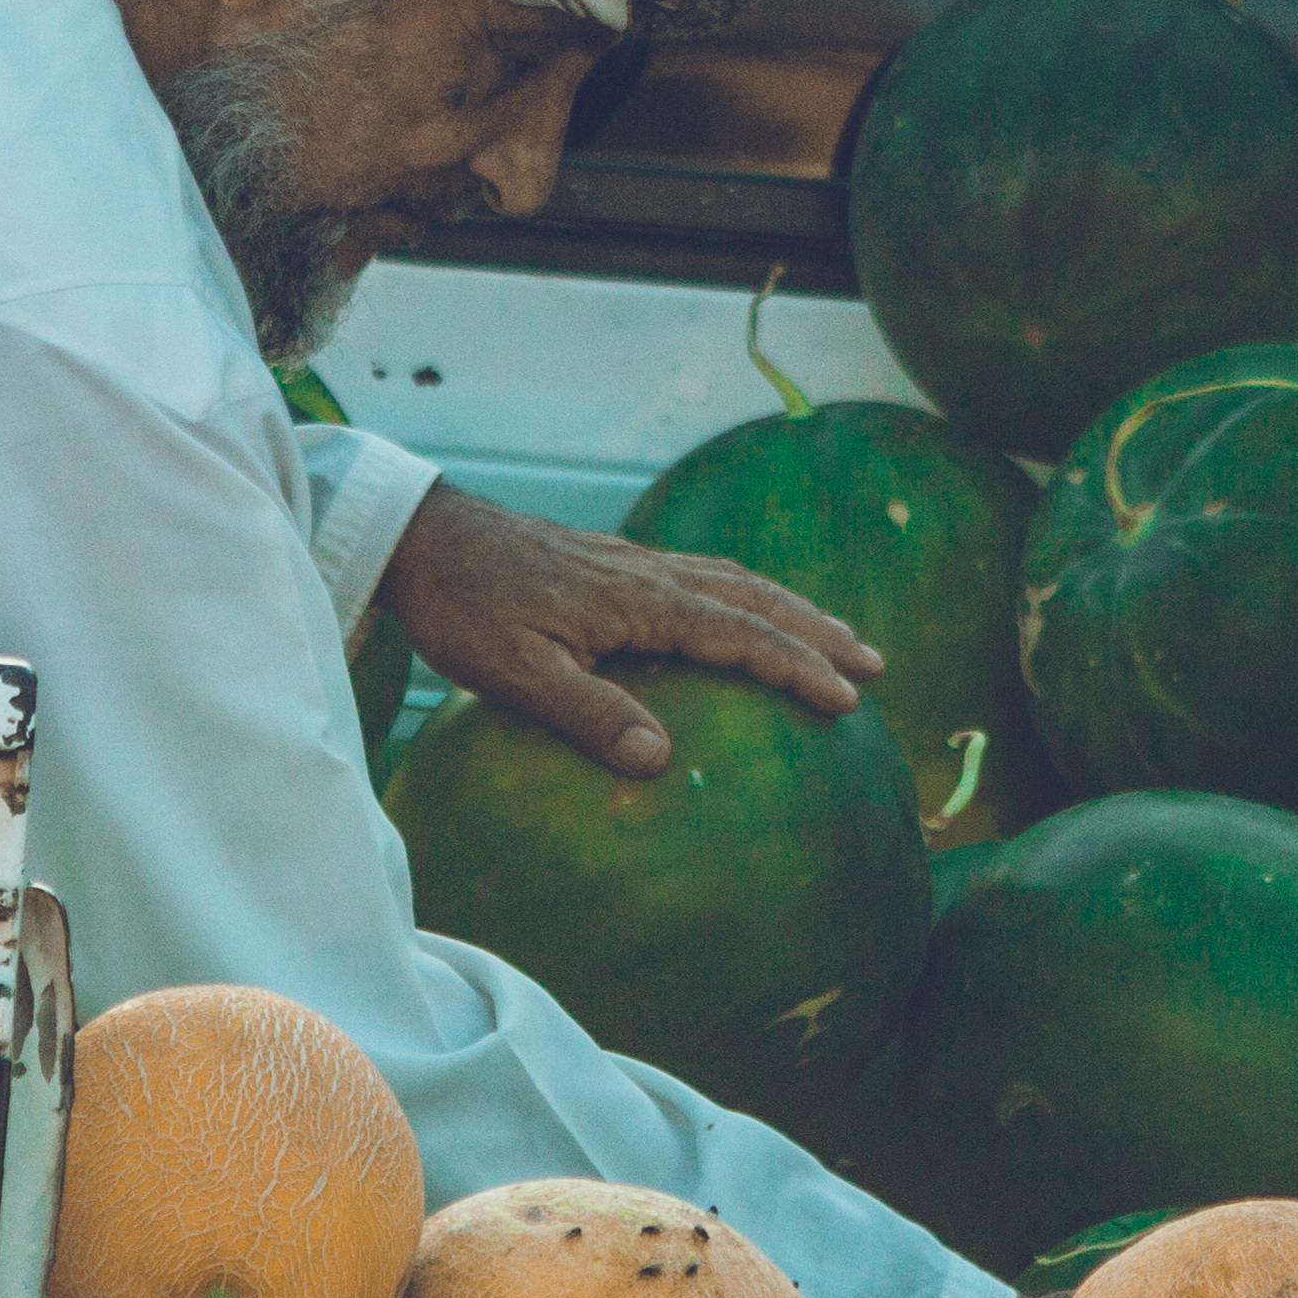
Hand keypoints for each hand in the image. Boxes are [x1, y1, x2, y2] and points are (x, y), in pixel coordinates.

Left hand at [369, 483, 878, 777]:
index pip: (739, 633)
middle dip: (817, 631)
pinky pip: (700, 575)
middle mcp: (647, 573)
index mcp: (636, 600)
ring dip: (789, 609)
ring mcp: (631, 563)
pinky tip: (742, 613)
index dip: (797, 666)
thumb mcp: (515, 674)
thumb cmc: (463, 608)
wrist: (421, 536)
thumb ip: (588, 714)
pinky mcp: (610, 563)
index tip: (849, 698)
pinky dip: (743, 594)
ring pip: (732, 580)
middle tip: (876, 664)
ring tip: (835, 637)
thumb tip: (660, 761)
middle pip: (754, 597)